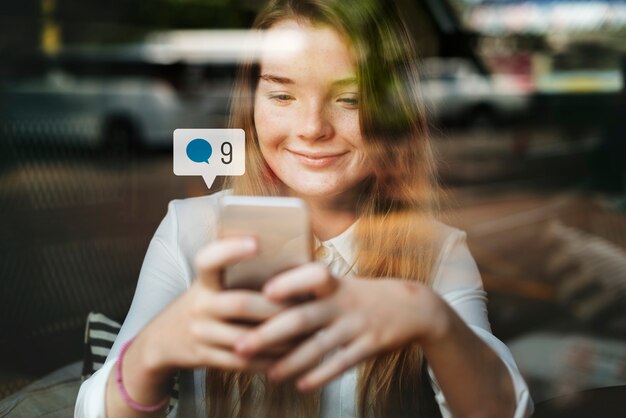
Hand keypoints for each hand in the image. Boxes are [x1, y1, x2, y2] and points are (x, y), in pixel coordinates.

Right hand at [134, 237, 291, 377]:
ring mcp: (200, 333)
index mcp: (203, 281)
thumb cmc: (204, 303)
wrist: (162, 339)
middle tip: (303, 308)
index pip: (209, 259)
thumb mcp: (210, 284)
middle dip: (275, 308)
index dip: (230, 249)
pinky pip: (241, 362)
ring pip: (245, 338)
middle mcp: (199, 305)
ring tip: (303, 335)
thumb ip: (237, 275)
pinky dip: (267, 360)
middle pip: (240, 304)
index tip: (256, 242)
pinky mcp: (204, 357)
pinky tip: (286, 356)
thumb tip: (291, 266)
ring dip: (277, 339)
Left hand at [233, 263, 446, 390]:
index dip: (289, 283)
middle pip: (302, 318)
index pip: (311, 276)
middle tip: (240, 345)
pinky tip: (301, 385)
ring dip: (290, 362)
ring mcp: (355, 326)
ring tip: (268, 374)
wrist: (413, 308)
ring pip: (318, 347)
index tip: (263, 292)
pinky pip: (341, 364)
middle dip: (269, 334)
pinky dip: (320, 375)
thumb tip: (264, 289)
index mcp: (334, 283)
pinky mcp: (368, 346)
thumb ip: (308, 286)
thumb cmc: (364, 294)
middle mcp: (342, 303)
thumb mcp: (341, 282)